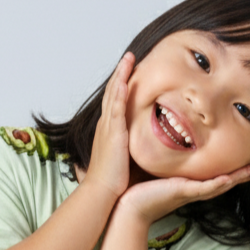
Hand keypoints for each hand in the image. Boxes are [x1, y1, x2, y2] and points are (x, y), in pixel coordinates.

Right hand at [83, 53, 134, 199]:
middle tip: (128, 58)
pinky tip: (124, 79)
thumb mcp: (124, 160)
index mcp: (109, 132)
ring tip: (128, 59)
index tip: (129, 74)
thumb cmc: (113, 181)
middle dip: (120, 74)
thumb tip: (146, 149)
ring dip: (120, 75)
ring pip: (113, 95)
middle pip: (112, 93)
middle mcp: (106, 126)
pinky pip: (115, 107)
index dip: (121, 87)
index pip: (115, 104)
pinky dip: (119, 91)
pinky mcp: (113, 133)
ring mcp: (108, 128)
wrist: (103, 191)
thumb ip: (133, 150)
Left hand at [115, 164, 249, 226]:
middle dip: (242, 172)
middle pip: (224, 179)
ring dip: (237, 178)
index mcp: (188, 182)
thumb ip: (161, 153)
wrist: (127, 207)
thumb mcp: (154, 166)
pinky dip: (217, 184)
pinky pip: (204, 189)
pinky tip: (230, 178)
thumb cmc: (138, 188)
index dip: (232, 165)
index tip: (248, 157)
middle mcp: (193, 188)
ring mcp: (190, 192)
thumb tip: (160, 133)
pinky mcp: (182, 194)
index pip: (215, 172)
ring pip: (220, 185)